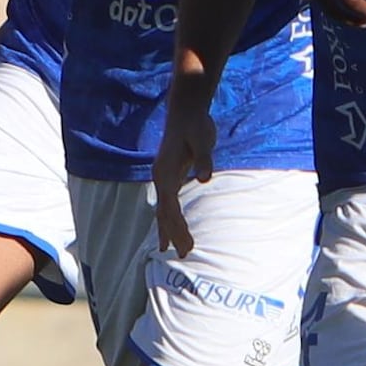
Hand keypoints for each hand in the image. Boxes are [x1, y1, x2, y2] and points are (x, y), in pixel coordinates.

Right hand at [152, 76, 215, 256]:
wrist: (185, 111)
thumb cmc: (195, 125)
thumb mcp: (203, 139)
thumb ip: (204, 159)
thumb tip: (205, 177)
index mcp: (164, 172)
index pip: (169, 206)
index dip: (177, 226)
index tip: (185, 244)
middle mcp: (160, 177)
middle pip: (164, 212)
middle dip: (172, 233)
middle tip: (185, 254)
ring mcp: (163, 177)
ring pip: (162, 209)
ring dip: (167, 229)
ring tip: (169, 250)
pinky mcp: (169, 176)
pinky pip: (166, 203)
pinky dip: (167, 219)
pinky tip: (168, 229)